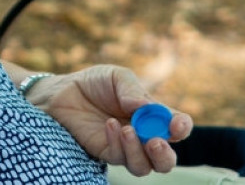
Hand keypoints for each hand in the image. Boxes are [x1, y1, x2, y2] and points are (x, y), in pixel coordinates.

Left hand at [27, 65, 192, 175]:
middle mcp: (144, 136)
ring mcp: (125, 147)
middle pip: (165, 159)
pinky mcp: (105, 153)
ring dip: (139, 151)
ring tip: (127, 129)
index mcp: (153, 115)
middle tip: (155, 141)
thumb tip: (147, 108)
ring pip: (144, 167)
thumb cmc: (94, 83)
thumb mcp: (116, 77)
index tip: (176, 124)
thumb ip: (133, 91)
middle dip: (164, 155)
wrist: (63, 91)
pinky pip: (119, 158)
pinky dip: (117, 143)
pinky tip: (109, 124)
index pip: (177, 127)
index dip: (181, 127)